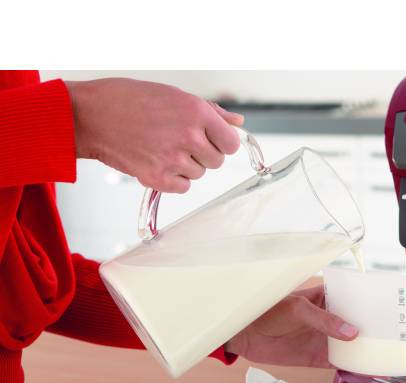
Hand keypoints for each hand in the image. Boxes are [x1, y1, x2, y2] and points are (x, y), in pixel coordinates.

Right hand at [66, 78, 244, 193]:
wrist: (91, 115)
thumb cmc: (129, 100)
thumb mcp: (175, 95)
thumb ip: (212, 112)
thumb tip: (238, 123)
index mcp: (196, 112)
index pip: (231, 143)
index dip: (222, 143)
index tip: (212, 140)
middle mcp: (189, 136)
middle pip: (217, 161)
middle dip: (203, 154)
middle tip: (180, 142)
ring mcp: (173, 159)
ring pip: (199, 174)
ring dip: (186, 166)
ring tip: (162, 147)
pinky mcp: (158, 178)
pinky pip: (183, 187)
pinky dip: (173, 179)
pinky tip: (157, 161)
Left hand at [225, 285, 405, 368]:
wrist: (243, 333)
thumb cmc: (266, 309)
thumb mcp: (297, 308)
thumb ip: (324, 320)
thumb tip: (350, 333)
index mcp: (328, 296)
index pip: (359, 298)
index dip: (379, 303)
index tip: (399, 309)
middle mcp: (330, 317)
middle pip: (364, 323)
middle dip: (385, 329)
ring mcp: (326, 337)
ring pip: (357, 344)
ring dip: (375, 349)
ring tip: (396, 353)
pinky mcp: (318, 356)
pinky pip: (343, 361)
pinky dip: (357, 365)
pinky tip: (372, 367)